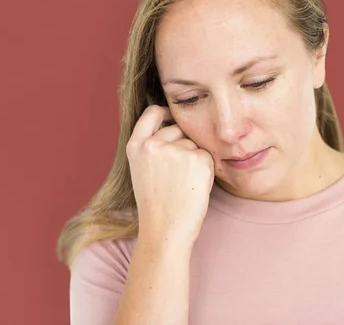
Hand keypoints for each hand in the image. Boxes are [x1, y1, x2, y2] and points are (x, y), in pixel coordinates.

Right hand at [126, 105, 214, 246]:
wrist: (165, 231)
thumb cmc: (156, 204)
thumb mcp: (141, 169)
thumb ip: (151, 146)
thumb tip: (172, 123)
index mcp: (136, 146)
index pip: (152, 113)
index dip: (164, 112)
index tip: (171, 115)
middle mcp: (154, 144)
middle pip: (178, 129)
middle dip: (182, 146)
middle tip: (175, 176)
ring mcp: (176, 150)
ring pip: (194, 144)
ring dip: (194, 159)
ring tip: (183, 184)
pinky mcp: (197, 159)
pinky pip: (207, 155)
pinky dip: (206, 170)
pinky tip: (193, 186)